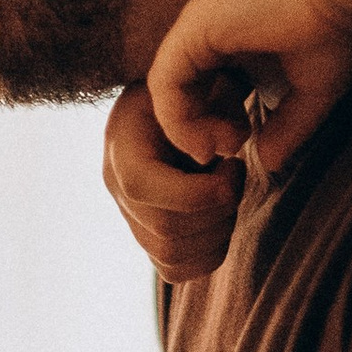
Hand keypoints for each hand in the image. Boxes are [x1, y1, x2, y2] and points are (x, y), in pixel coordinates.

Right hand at [102, 80, 244, 281]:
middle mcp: (116, 188)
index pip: (141, 187)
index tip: (232, 164)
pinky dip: (209, 253)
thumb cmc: (195, 87)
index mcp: (121, 146)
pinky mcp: (149, 237)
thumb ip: (218, 107)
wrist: (178, 101)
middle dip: (217, 210)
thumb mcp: (204, 81)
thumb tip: (229, 146)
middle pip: (165, 231)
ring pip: (172, 256)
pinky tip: (220, 216)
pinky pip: (175, 270)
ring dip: (218, 231)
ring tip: (226, 191)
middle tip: (234, 172)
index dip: (196, 190)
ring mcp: (130, 217)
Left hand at [145, 0, 351, 176]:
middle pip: (182, 88)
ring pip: (166, 89)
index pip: (203, 84)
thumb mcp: (312, 92)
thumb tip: (269, 164)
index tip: (243, 143)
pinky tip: (208, 141)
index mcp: (233, 32)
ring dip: (187, 130)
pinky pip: (165, 84)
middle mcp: (209, 24)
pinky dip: (178, 120)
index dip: (215, 120)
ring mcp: (198, 22)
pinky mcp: (195, 27)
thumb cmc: (341, 28)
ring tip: (221, 148)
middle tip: (230, 150)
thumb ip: (287, 127)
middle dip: (198, 128)